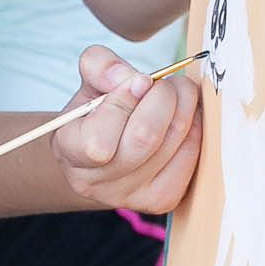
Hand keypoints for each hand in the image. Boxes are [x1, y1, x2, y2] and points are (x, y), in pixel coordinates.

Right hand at [49, 46, 201, 214]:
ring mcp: (130, 198)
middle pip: (144, 138)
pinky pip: (191, 157)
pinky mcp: (162, 199)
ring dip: (185, 106)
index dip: (123, 100)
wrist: (106, 151)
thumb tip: (137, 81)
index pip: (98, 139)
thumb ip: (101, 66)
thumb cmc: (98, 111)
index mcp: (68, 152)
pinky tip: (184, 119)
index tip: (138, 80)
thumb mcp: (89, 82)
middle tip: (164, 83)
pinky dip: (195, 129)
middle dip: (163, 96)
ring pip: (174, 142)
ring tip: (177, 94)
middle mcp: (95, 183)